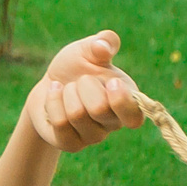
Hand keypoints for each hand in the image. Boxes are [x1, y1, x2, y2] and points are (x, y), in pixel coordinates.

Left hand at [27, 30, 143, 153]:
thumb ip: (103, 41)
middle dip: (82, 85)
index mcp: (127, 101)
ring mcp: (93, 136)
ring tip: (68, 89)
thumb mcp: (89, 48)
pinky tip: (55, 95)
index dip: (121, 100)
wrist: (51, 82)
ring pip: (75, 114)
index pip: (135, 117)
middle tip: (80, 81)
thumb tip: (103, 46)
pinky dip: (52, 101)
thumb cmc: (77, 66)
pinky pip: (59, 123)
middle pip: (98, 108)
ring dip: (66, 93)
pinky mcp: (71, 144)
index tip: (111, 82)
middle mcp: (113, 124)